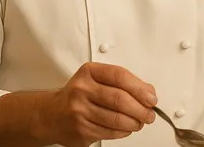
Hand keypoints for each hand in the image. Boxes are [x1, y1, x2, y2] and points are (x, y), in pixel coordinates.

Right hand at [34, 62, 156, 146]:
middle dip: (141, 109)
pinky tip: (126, 128)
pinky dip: (123, 132)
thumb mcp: (96, 79)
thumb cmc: (79, 95)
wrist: (51, 114)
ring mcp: (79, 111)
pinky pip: (110, 132)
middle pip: (120, 100)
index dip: (140, 88)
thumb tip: (148, 92)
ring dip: (135, 123)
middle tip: (149, 114)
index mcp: (89, 72)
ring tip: (140, 122)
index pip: (120, 76)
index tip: (151, 98)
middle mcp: (82, 90)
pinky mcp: (81, 130)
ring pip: (116, 119)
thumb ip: (122, 82)